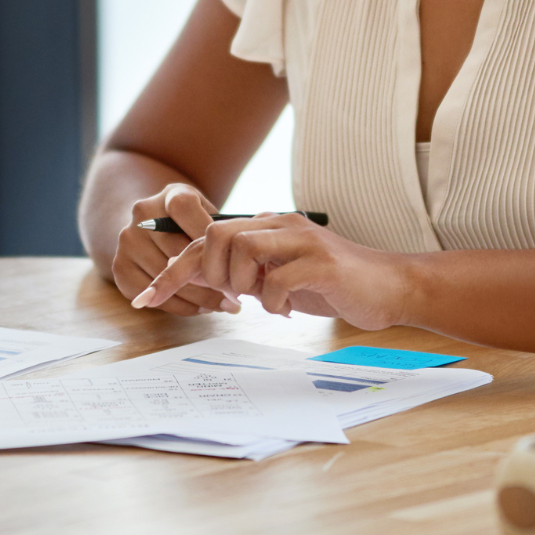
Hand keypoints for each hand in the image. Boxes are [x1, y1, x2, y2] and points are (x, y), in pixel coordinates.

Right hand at [108, 184, 240, 315]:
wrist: (150, 225)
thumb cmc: (192, 224)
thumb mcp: (207, 212)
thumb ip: (222, 229)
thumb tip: (246, 257)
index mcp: (169, 195)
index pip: (185, 208)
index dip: (209, 235)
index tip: (234, 259)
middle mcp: (142, 215)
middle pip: (177, 251)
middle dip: (212, 277)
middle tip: (238, 296)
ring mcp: (127, 242)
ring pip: (168, 278)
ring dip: (200, 297)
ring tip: (225, 305)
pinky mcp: (120, 268)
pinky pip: (154, 296)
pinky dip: (181, 306)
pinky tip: (202, 307)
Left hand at [133, 213, 408, 328]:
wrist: (389, 287)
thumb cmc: (331, 285)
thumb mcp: (276, 279)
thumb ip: (242, 276)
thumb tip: (197, 283)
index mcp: (266, 226)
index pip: (205, 239)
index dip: (172, 270)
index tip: (145, 299)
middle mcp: (280, 224)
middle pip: (215, 235)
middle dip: (209, 274)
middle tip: (233, 299)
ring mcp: (301, 240)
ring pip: (241, 249)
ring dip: (242, 285)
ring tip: (263, 300)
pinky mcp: (321, 263)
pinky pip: (276, 279)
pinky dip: (272, 302)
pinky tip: (286, 311)